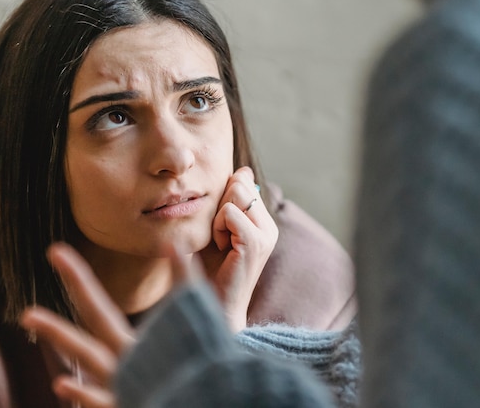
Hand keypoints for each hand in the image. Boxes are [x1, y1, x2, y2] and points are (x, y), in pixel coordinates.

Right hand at [21, 243, 195, 407]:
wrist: (207, 401)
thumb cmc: (196, 370)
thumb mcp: (196, 321)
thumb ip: (186, 285)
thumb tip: (174, 243)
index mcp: (132, 345)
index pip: (96, 309)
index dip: (78, 280)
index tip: (56, 251)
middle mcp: (123, 363)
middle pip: (94, 319)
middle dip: (74, 289)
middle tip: (51, 255)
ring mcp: (126, 385)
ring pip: (90, 358)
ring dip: (62, 336)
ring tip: (29, 314)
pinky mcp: (133, 405)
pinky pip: (104, 401)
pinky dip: (85, 394)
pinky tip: (62, 383)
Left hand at [201, 166, 277, 331]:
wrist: (213, 307)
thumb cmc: (210, 272)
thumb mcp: (217, 229)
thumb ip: (227, 202)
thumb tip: (242, 172)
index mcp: (263, 222)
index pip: (245, 182)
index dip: (224, 196)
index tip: (219, 226)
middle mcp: (269, 227)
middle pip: (240, 184)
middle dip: (219, 204)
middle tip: (218, 237)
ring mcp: (265, 234)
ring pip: (237, 193)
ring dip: (218, 216)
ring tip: (220, 243)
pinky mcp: (255, 242)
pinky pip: (231, 212)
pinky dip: (218, 227)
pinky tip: (221, 248)